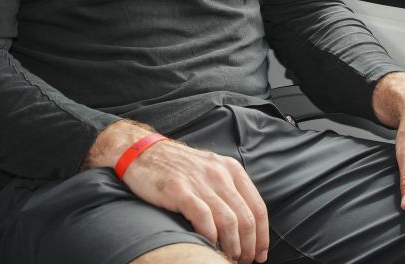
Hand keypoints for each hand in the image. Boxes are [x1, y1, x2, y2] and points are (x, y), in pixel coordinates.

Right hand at [88, 121, 268, 262]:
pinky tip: (209, 246)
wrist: (142, 152)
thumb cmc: (177, 166)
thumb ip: (228, 190)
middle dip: (249, 246)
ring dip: (232, 246)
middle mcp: (220, 174)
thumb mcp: (211, 169)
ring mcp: (200, 182)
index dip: (262, 235)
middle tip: (243, 261)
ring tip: (228, 258)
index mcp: (232, 170)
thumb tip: (244, 225)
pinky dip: (210, 237)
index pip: (258, 207)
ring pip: (229, 221)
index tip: (260, 254)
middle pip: (246, 218)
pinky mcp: (180, 190)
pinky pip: (204, 218)